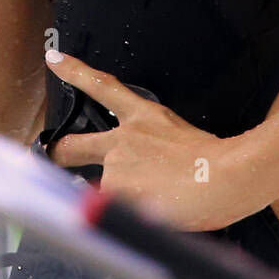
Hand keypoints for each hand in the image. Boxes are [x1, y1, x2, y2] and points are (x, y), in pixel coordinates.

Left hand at [43, 50, 255, 231]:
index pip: (102, 87)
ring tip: (153, 208)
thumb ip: (155, 154)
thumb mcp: (182, 143)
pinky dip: (129, 218)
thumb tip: (146, 178)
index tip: (55, 60)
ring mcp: (116, 166)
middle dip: (60, 154)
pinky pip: (113, 212)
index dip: (75, 72)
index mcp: (144, 116)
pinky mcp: (116, 191)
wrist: (224, 176)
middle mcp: (124, 137)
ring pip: (104, 189)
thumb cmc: (214, 160)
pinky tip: (153, 218)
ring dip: (120, 201)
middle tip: (54, 158)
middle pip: (77, 144)